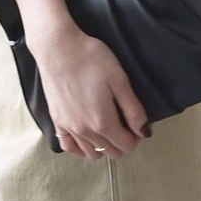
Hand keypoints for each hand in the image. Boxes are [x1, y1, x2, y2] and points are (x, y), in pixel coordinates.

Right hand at [28, 22, 150, 159]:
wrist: (58, 47)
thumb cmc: (91, 59)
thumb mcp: (120, 81)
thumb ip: (133, 110)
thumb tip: (144, 131)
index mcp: (103, 122)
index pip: (126, 146)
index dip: (137, 137)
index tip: (138, 123)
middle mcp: (84, 131)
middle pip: (110, 152)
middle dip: (123, 143)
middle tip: (126, 124)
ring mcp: (68, 127)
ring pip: (90, 153)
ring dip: (104, 146)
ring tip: (108, 129)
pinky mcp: (56, 119)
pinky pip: (68, 146)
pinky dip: (80, 148)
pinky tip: (86, 138)